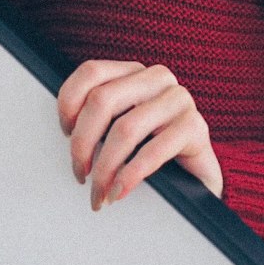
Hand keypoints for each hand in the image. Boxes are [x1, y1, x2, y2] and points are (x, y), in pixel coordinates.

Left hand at [57, 60, 222, 209]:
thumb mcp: (121, 126)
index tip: (64, 133)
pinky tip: (119, 191)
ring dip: (105, 167)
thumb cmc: (152, 148)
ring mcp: (179, 99)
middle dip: (82, 142)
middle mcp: (157, 78)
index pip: (91, 72)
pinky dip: (130, 175)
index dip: (69, 102)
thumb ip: (97, 118)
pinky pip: (153, 151)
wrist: (199, 176)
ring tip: (99, 192)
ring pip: (125, 128)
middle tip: (80, 173)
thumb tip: (65, 132)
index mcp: (134, 72)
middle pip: (102, 100)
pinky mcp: (195, 127)